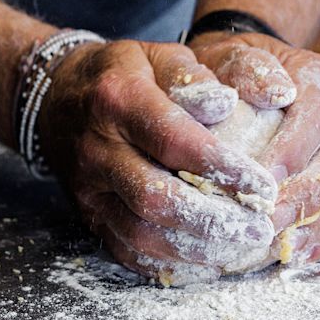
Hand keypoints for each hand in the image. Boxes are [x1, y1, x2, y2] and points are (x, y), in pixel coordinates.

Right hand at [38, 39, 279, 284]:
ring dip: (194, 249)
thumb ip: (192, 75)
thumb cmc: (121, 74)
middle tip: (258, 229)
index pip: (172, 139)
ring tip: (239, 249)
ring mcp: (87, 187)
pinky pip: (125, 249)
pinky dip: (167, 263)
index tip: (263, 186)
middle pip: (154, 197)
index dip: (220, 167)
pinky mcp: (86, 213)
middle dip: (213, 220)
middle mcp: (96, 148)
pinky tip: (204, 262)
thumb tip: (225, 103)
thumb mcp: (157, 55)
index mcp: (117, 100)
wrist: (57, 97)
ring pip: (140, 232)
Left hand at [187, 31, 319, 264]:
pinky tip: (289, 252)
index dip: (293, 152)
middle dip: (304, 195)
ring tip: (277, 243)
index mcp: (314, 79)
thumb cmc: (225, 68)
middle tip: (267, 221)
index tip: (263, 182)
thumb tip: (274, 91)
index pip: (315, 117)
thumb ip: (245, 66)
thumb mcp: (227, 55)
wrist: (238, 75)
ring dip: (315, 222)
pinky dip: (319, 236)